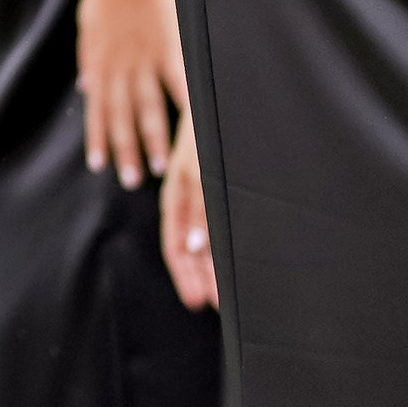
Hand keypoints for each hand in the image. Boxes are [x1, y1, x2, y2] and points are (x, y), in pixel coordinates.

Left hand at [77, 0, 185, 188]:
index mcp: (100, 64)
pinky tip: (191, 131)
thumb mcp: (88, 27)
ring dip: (152, 141)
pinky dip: (184, 111)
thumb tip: (85, 89)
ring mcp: (144, 60)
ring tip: (160, 169)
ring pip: (148, 109)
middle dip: (125, 151)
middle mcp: (119, 68)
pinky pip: (178, 87)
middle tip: (131, 180)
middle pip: (122, 118)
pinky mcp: (170, 50)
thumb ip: (87, 60)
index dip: (98, 139)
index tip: (99, 165)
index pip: (98, 110)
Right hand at [160, 107, 217, 310]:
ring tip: (224, 293)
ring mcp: (206, 198)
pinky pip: (219, 228)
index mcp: (177, 198)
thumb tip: (194, 247)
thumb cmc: (207, 132)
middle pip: (190, 251)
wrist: (224, 100)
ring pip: (206, 243)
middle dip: (200, 279)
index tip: (196, 301)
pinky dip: (223, 249)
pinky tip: (232, 261)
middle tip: (214, 305)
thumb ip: (198, 209)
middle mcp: (190, 202)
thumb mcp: (200, 171)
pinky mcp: (222, 192)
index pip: (175, 246)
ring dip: (213, 269)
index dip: (185, 275)